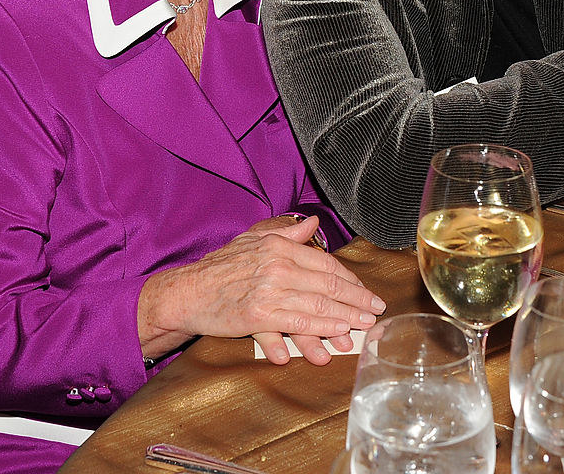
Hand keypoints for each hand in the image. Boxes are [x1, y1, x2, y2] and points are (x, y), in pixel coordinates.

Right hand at [138, 216, 385, 365]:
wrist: (188, 291)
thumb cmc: (221, 266)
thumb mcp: (253, 239)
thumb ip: (287, 233)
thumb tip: (313, 222)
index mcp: (279, 247)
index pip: (324, 263)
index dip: (349, 279)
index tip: (365, 292)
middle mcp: (277, 266)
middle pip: (327, 285)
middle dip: (356, 300)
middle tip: (375, 312)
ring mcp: (268, 291)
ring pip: (316, 306)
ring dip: (343, 320)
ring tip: (361, 328)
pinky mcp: (257, 315)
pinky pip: (295, 324)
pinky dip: (316, 332)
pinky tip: (331, 340)